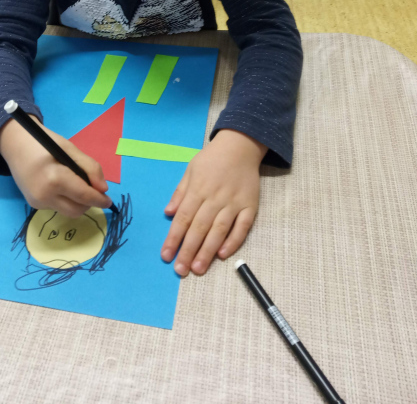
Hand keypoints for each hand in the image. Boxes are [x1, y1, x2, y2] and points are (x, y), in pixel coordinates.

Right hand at [0, 116, 111, 216]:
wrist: (14, 144)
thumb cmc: (44, 142)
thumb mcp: (70, 149)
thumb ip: (89, 168)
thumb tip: (103, 189)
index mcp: (55, 179)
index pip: (83, 196)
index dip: (99, 200)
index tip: (109, 201)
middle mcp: (44, 195)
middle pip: (77, 209)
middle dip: (89, 203)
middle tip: (94, 190)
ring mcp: (37, 202)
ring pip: (67, 211)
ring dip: (78, 202)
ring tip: (77, 184)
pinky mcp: (33, 204)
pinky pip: (57, 207)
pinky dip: (65, 199)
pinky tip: (61, 184)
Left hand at [161, 129, 266, 276]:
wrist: (240, 145)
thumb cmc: (212, 159)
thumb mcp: (191, 170)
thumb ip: (180, 192)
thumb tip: (168, 213)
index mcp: (198, 189)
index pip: (183, 218)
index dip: (173, 238)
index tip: (166, 256)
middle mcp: (215, 197)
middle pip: (199, 227)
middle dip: (188, 250)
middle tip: (180, 270)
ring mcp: (234, 202)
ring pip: (219, 230)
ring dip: (208, 251)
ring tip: (198, 269)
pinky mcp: (250, 206)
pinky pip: (243, 226)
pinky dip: (233, 241)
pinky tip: (223, 255)